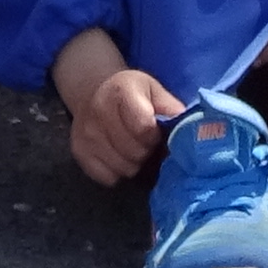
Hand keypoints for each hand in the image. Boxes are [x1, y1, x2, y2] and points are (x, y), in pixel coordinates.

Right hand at [58, 50, 180, 186]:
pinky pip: (107, 178)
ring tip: (132, 149)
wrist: (92, 91)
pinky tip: (117, 156)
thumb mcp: (153, 90)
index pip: (144, 127)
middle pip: (134, 152)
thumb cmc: (131, 93)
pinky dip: (116, 172)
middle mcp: (99, 109)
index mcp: (121, 90)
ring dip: (133, 163)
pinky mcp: (79, 152)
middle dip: (146, 151)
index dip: (154, 136)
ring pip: (123, 168)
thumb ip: (170, 107)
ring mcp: (86, 133)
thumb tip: (188, 129)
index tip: (155, 133)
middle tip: (145, 143)